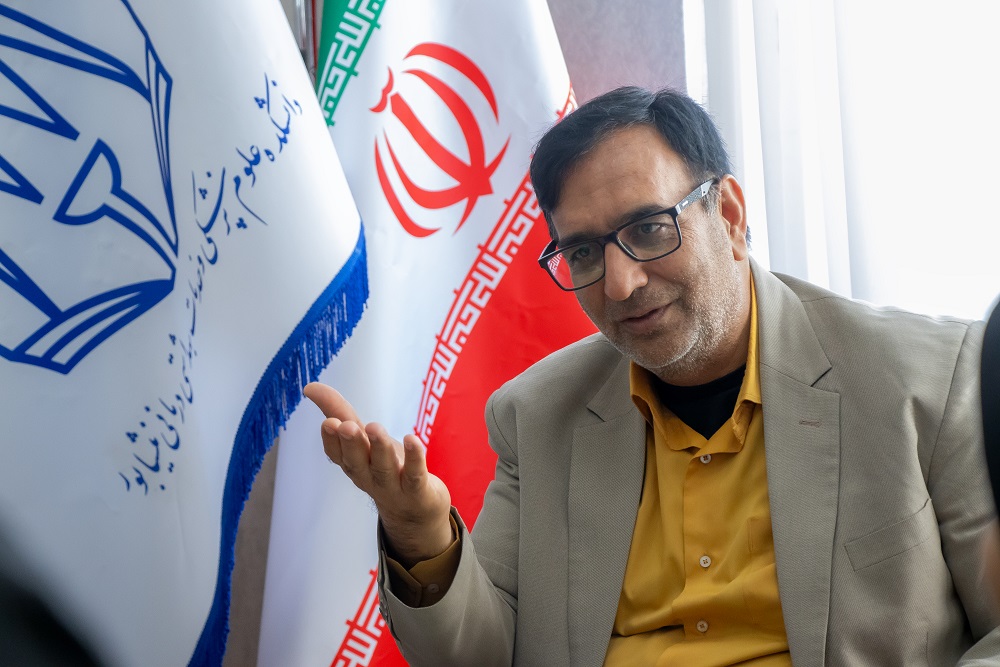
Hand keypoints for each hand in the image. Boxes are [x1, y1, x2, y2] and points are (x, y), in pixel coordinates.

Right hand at [303, 382, 453, 566]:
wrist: (414, 513)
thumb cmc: (384, 467)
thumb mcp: (361, 440)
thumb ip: (338, 411)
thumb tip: (308, 386)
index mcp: (353, 463)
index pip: (337, 454)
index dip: (332, 440)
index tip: (328, 422)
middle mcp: (369, 476)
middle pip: (357, 462)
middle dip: (351, 443)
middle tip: (345, 426)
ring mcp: (393, 486)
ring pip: (384, 468)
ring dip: (379, 448)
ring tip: (374, 428)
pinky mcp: (418, 490)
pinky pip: (416, 474)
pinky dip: (415, 458)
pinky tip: (412, 439)